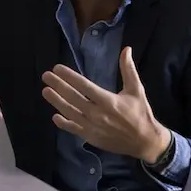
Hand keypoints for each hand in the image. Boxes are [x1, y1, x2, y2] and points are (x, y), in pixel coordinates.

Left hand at [41, 46, 169, 162]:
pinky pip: (73, 129)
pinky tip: (55, 116)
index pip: (83, 85)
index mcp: (107, 100)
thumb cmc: (140, 112)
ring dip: (56, 101)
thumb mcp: (136, 89)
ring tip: (46, 91)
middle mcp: (97, 113)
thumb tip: (126, 49)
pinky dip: (63, 123)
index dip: (69, 76)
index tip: (57, 68)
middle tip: (46, 76)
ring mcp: (92, 127)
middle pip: (72, 97)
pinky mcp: (91, 137)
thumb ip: (128, 69)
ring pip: (69, 112)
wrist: (145, 141)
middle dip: (58, 85)